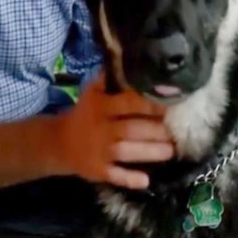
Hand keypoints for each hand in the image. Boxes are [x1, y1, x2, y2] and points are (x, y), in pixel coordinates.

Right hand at [57, 77, 173, 188]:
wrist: (59, 142)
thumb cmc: (86, 112)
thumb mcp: (93, 92)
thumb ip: (111, 78)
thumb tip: (130, 56)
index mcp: (101, 106)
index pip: (128, 103)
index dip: (150, 103)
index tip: (172, 103)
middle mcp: (101, 128)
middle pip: (132, 129)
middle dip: (156, 130)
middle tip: (177, 130)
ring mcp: (99, 151)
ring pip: (127, 152)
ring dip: (150, 152)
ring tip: (172, 151)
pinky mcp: (97, 170)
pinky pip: (114, 175)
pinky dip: (129, 179)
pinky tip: (145, 180)